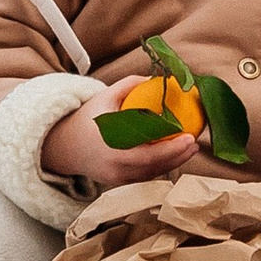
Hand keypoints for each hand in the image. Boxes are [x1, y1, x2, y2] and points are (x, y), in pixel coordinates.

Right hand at [42, 86, 199, 190]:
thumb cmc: (87, 119)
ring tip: (190, 147)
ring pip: (152, 174)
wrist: (65, 146)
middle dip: (179, 156)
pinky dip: (161, 165)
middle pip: (154, 168)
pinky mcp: (120, 182)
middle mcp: (115, 168)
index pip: (147, 155)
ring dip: (174, 162)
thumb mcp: (105, 97)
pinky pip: (145, 176)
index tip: (189, 137)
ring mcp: (118, 179)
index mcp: (111, 149)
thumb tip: (157, 78)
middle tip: (195, 142)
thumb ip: (130, 85)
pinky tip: (174, 153)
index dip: (171, 149)